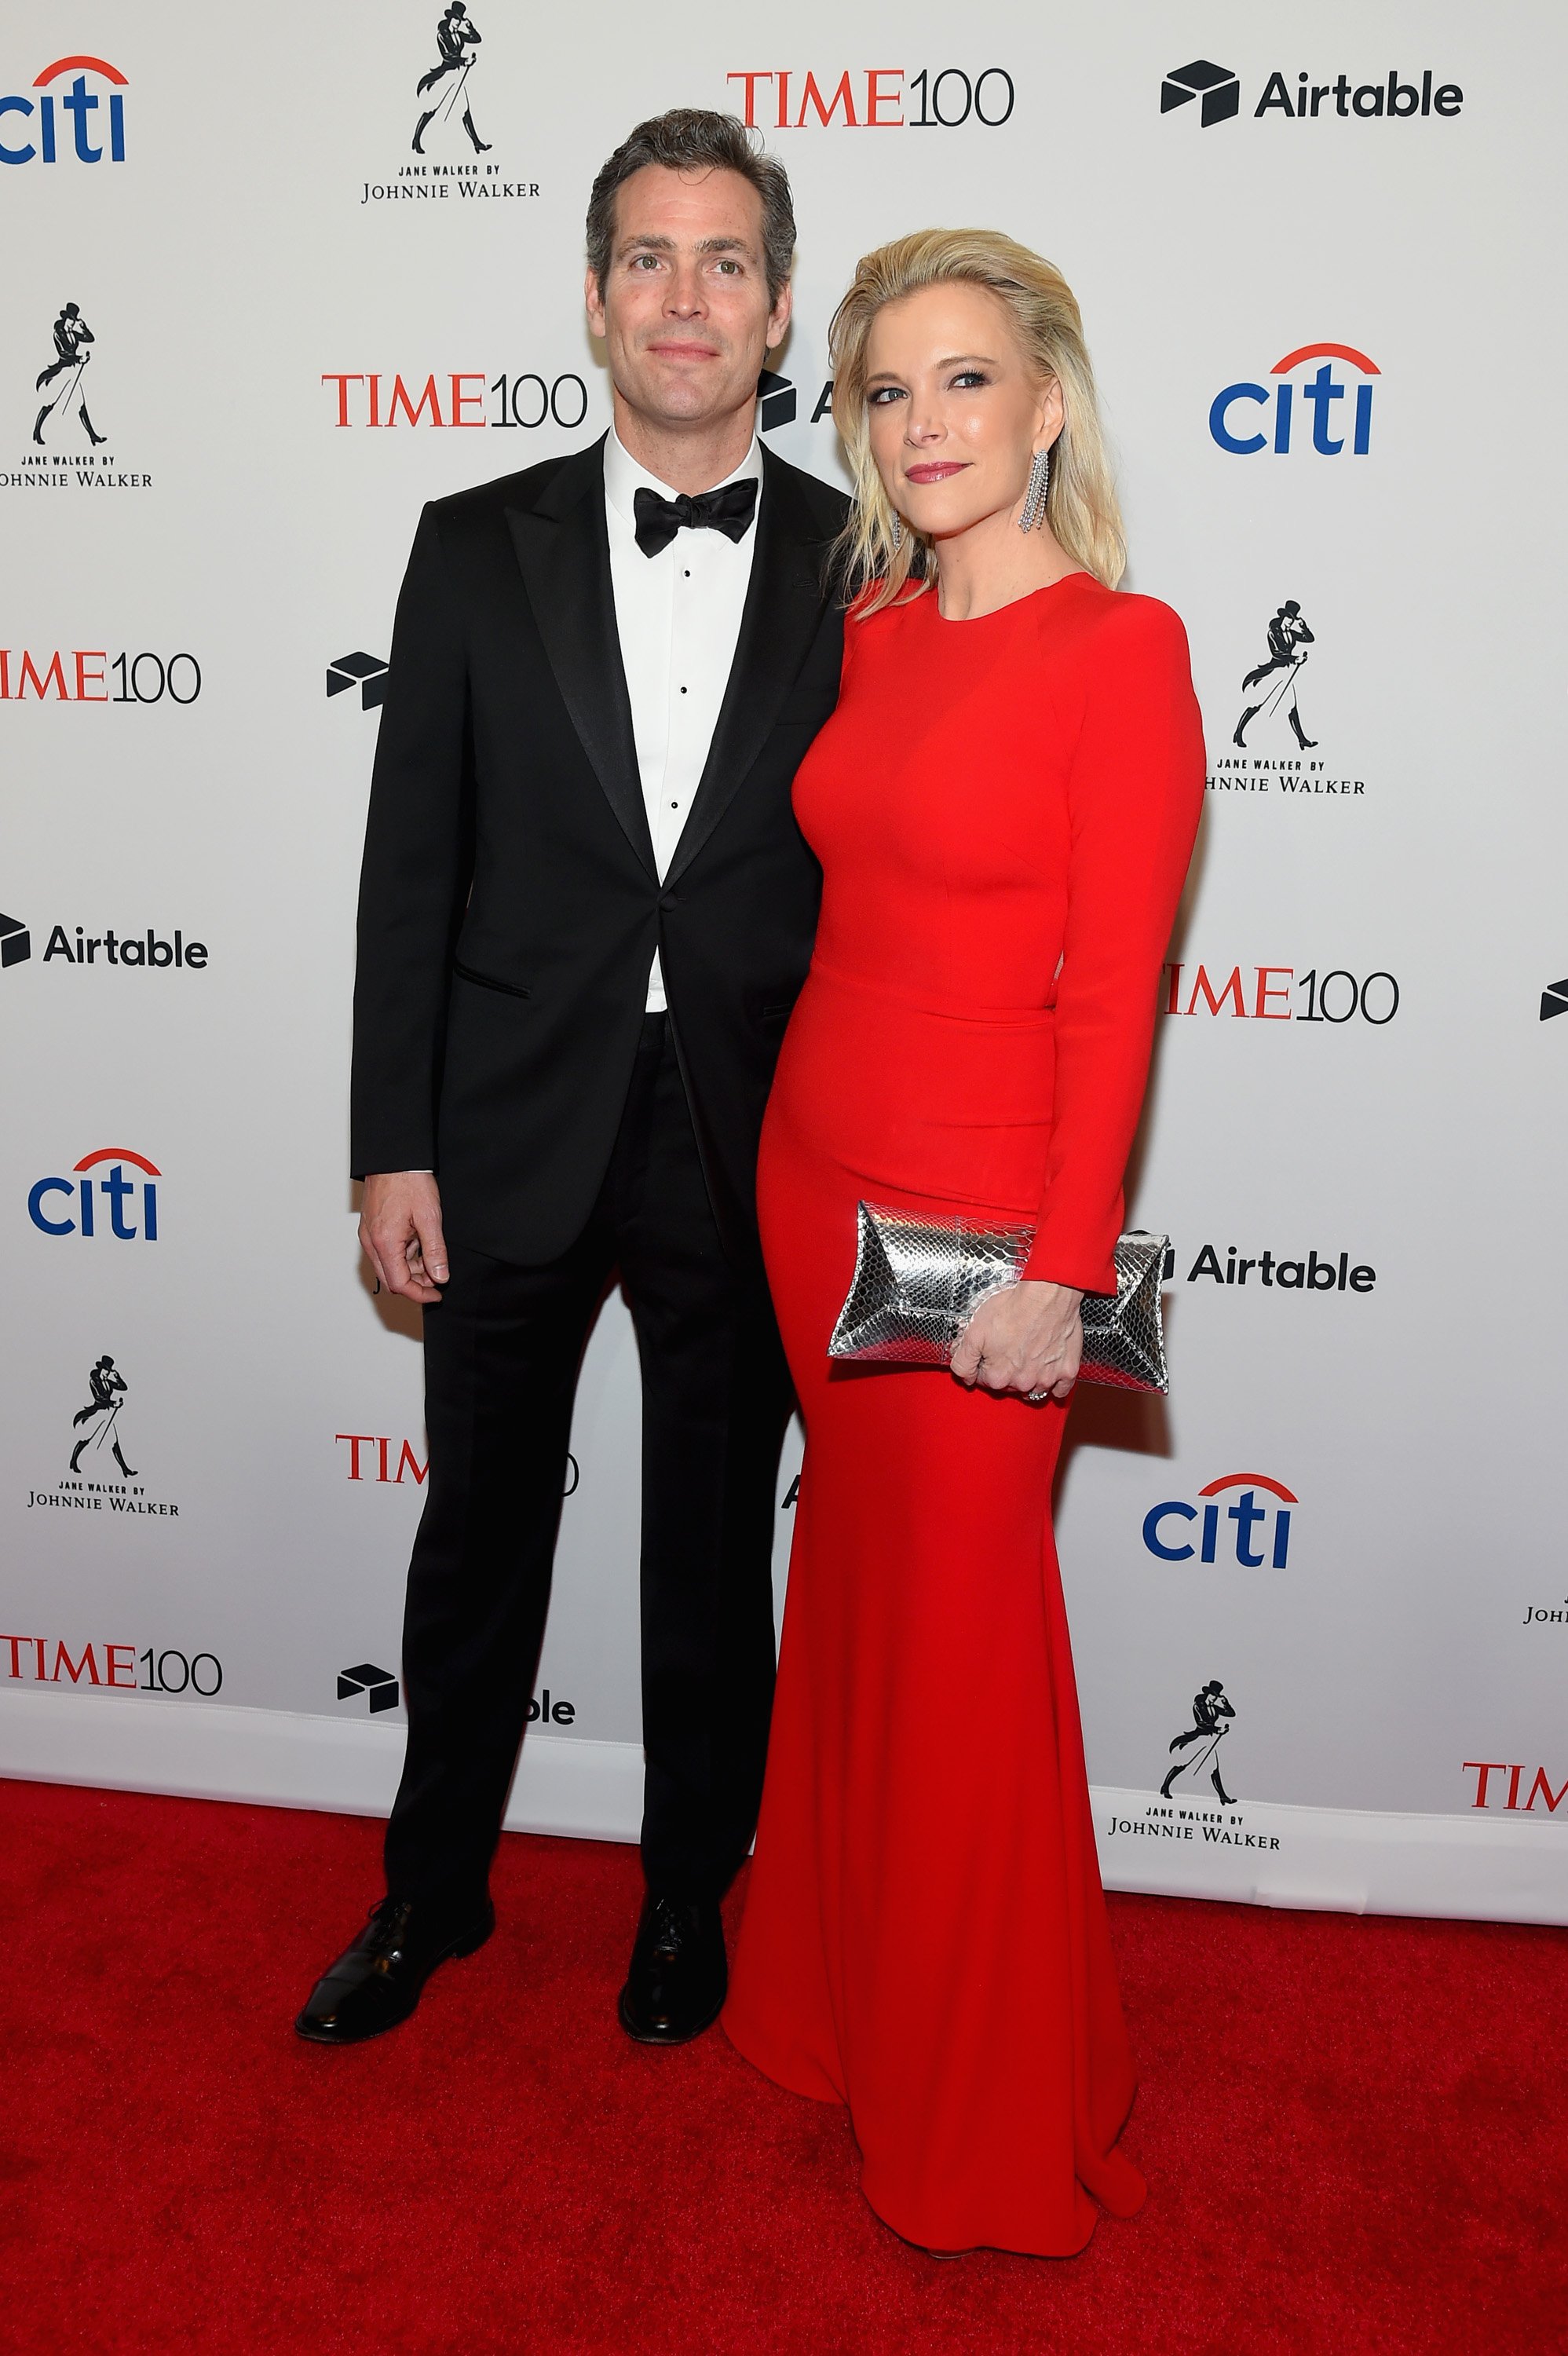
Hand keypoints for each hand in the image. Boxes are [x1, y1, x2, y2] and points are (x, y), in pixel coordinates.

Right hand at [360, 1172, 448, 1304]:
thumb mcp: (429, 1218)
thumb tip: (440, 1276)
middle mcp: (370, 1242)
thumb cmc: (409, 1181)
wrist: (392, 1158)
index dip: (420, 1294)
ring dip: (410, 1268)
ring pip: (388, 1267)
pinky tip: (417, 1242)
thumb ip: (435, 1250)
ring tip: (430, 1252)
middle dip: (415, 1282)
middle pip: (391, 1279)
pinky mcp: (370, 1229)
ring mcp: (368, 1236)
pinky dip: (402, 1255)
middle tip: (437, 1274)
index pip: (399, 1284)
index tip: (437, 1293)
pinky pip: (385, 1252)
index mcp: (384, 1242)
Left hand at [950, 1279, 1082, 1402]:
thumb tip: (964, 1376)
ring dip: (1030, 1375)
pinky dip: (1056, 1382)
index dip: (984, 1363)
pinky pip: (1061, 1389)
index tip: (990, 1350)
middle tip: (1010, 1345)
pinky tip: (1049, 1367)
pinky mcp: (1067, 1371)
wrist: (1046, 1296)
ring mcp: (1047, 1379)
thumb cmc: (1013, 1309)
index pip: (984, 1380)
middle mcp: (1022, 1383)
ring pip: (1034, 1386)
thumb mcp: (973, 1331)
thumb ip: (964, 1360)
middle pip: (1009, 1384)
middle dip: (1006, 1368)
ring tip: (1029, 1351)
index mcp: (998, 1376)